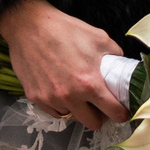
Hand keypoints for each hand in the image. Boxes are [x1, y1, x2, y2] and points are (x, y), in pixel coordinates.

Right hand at [0, 0, 126, 129]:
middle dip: (99, 115)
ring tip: (75, 93)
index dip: (121, 112)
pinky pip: (54, 111)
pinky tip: (59, 90)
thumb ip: (115, 56)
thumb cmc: (64, 29)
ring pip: (72, 117)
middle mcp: (70, 96)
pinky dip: (60, 105)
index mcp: (90, 83)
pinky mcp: (35, 97)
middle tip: (97, 103)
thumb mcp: (99, 37)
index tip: (120, 108)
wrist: (28, 25)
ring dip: (77, 109)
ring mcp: (51, 99)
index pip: (115, 113)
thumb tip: (121, 68)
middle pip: (93, 124)